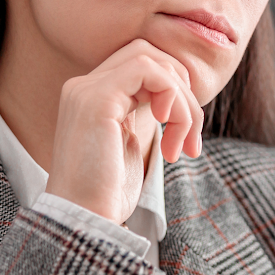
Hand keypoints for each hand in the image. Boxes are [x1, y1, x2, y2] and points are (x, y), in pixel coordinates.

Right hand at [44, 39, 203, 222]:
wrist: (83, 221)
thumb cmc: (106, 194)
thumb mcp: (131, 145)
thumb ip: (144, 114)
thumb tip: (180, 97)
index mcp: (92, 97)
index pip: (142, 65)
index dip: (174, 90)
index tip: (186, 135)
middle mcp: (84, 87)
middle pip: (148, 53)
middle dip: (183, 91)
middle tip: (191, 139)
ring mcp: (87, 90)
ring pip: (153, 61)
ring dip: (183, 102)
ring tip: (183, 145)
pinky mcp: (97, 100)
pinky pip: (149, 72)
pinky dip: (174, 99)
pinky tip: (170, 134)